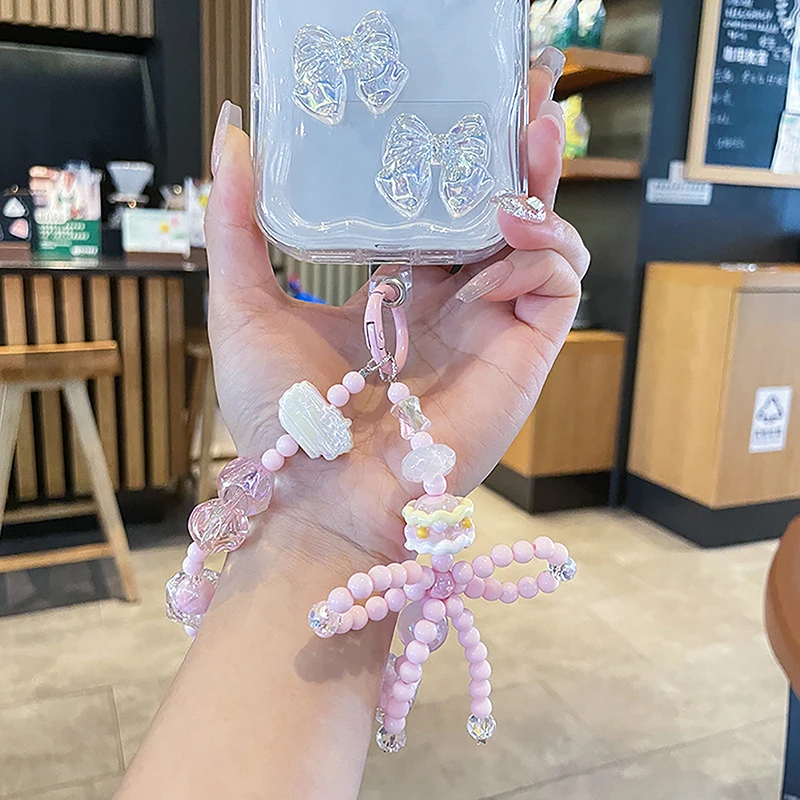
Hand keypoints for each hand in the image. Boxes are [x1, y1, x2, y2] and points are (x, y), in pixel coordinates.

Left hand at [205, 60, 588, 564]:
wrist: (318, 501)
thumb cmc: (283, 418)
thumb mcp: (245, 301)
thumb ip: (240, 219)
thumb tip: (234, 130)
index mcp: (402, 290)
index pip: (446, 209)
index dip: (459, 155)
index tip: (462, 96)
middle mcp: (454, 303)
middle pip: (505, 212)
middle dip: (521, 148)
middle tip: (530, 82)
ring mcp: (492, 329)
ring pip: (546, 241)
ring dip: (543, 186)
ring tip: (529, 138)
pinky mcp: (522, 357)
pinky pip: (557, 288)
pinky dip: (542, 252)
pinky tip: (503, 238)